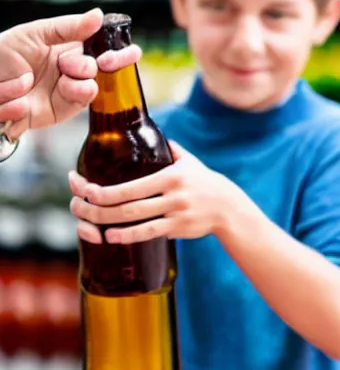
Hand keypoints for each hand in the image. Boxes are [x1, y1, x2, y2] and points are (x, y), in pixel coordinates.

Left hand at [0, 8, 141, 138]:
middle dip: (93, 64)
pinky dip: (77, 93)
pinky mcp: (69, 107)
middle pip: (105, 66)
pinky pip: (84, 100)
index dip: (119, 51)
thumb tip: (98, 16)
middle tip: (77, 65)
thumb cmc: (5, 56)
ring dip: (80, 80)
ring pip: (95, 84)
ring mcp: (74, 87)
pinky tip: (63, 89)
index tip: (121, 54)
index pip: (105, 45)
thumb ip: (69, 27)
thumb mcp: (36, 33)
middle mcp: (75, 66)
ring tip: (61, 77)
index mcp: (71, 45)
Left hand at [68, 142, 245, 243]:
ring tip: (94, 228)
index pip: (132, 185)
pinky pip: (152, 233)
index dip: (106, 190)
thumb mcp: (189, 161)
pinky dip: (132, 236)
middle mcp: (173, 194)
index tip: (87, 191)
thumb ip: (169, 149)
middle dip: (102, 209)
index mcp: (171, 175)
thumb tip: (150, 131)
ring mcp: (177, 213)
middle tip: (81, 209)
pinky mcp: (180, 228)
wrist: (228, 206)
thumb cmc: (204, 181)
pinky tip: (115, 237)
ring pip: (139, 221)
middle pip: (130, 205)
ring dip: (113, 226)